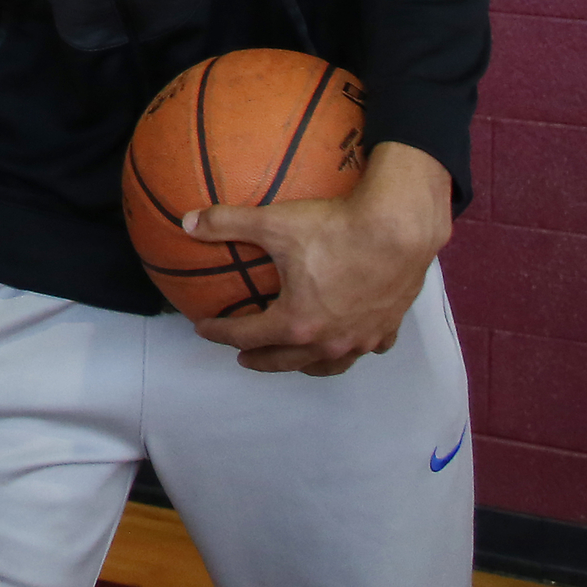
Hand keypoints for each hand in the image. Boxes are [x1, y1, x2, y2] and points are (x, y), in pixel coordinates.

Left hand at [182, 141, 452, 375]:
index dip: (220, 332)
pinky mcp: (387, 327)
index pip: (246, 335)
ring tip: (292, 356)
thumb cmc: (336, 229)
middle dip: (259, 359)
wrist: (400, 229)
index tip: (204, 328)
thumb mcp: (274, 223)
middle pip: (284, 360)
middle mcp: (328, 340)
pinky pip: (366, 348)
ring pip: (327, 363)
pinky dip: (352, 347)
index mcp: (295, 322)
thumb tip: (187, 222)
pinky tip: (348, 338)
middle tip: (242, 355)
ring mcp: (361, 338)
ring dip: (304, 363)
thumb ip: (227, 223)